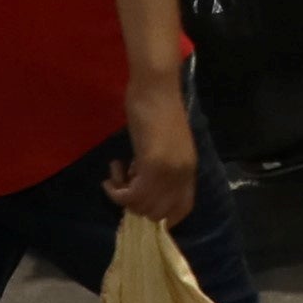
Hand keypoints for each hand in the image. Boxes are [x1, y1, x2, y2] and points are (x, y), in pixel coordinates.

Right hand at [108, 76, 201, 223]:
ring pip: (142, 207)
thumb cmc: (158, 107)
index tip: (142, 203)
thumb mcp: (165, 143)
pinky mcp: (151, 164)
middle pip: (158, 214)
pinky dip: (116, 190)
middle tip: (126, 180)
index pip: (182, 209)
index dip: (162, 216)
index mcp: (189, 170)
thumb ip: (161, 166)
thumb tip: (143, 183)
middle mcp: (182, 175)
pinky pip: (131, 195)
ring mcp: (168, 171)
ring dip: (123, 195)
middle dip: (137, 204)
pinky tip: (113, 170)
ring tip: (118, 172)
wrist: (156, 86)